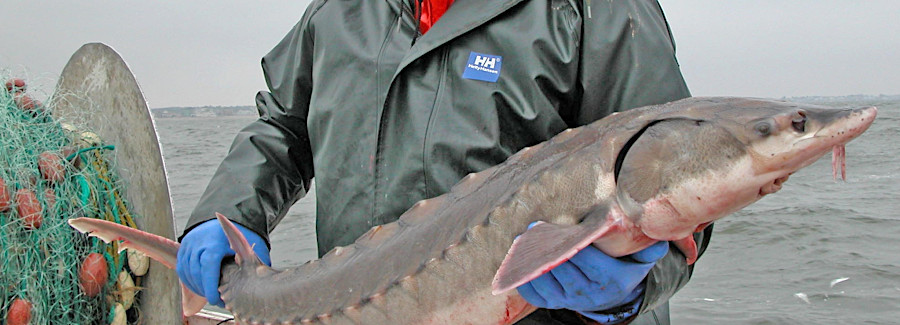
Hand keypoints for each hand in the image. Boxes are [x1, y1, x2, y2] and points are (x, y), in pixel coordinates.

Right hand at [177, 219, 270, 306]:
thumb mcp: (248, 249)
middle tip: (217, 300)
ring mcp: (189, 244)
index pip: (208, 266)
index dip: (210, 286)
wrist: (224, 223)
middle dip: (205, 290)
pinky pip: (182, 268)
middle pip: (196, 272)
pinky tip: (199, 287)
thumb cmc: (237, 236)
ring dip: (197, 287)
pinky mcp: (183, 248)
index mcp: (216, 242)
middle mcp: (199, 242)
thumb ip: (249, 265)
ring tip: (209, 294)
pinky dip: (189, 281)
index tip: (216, 299)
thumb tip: (255, 285)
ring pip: (187, 272)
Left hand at [517, 241, 668, 322]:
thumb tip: (654, 233)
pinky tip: (518, 261)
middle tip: (535, 228)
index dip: (574, 245)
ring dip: (532, 262)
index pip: (589, 262)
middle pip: (564, 270)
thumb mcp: (641, 257)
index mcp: (612, 280)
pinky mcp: (554, 303)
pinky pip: (535, 295)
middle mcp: (589, 294)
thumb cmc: (624, 267)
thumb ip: (649, 246)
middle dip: (549, 248)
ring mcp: (569, 300)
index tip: (562, 228)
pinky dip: (524, 280)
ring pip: (546, 281)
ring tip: (524, 240)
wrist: (613, 295)